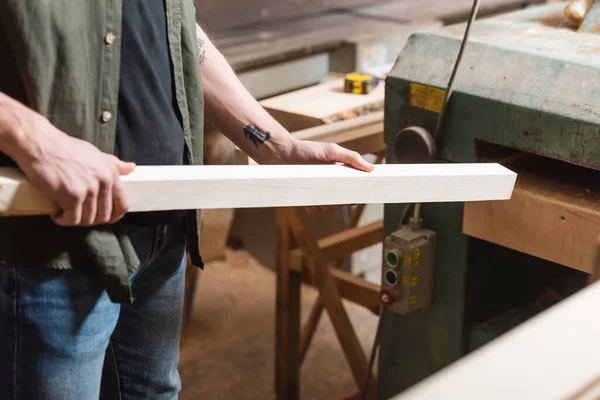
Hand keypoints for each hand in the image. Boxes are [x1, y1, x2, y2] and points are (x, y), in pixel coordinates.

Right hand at [1, 98, 134, 225]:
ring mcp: (89, 190)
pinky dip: (63, 220)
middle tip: (79, 215)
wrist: (41, 144)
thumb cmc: (66, 148)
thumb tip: (131, 168)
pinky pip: (72, 219)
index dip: (115, 216)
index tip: (104, 218)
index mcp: (111, 174)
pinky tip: (57, 215)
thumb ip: (114, 164)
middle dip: (92, 219)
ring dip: (76, 220)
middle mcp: (103, 182)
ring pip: (88, 219)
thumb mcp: (96, 154)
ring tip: (66, 213)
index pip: (123, 204)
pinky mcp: (72, 196)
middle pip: (105, 215)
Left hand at [265, 138, 374, 212]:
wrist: (282, 154)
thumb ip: (352, 158)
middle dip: (341, 200)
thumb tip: (371, 168)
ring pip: (329, 207)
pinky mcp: (306, 198)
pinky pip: (314, 209)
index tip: (359, 195)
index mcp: (340, 174)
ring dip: (327, 202)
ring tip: (319, 189)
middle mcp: (330, 185)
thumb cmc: (307, 150)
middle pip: (343, 201)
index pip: (354, 189)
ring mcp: (318, 192)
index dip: (357, 194)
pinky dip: (313, 206)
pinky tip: (309, 197)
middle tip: (335, 191)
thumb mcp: (332, 150)